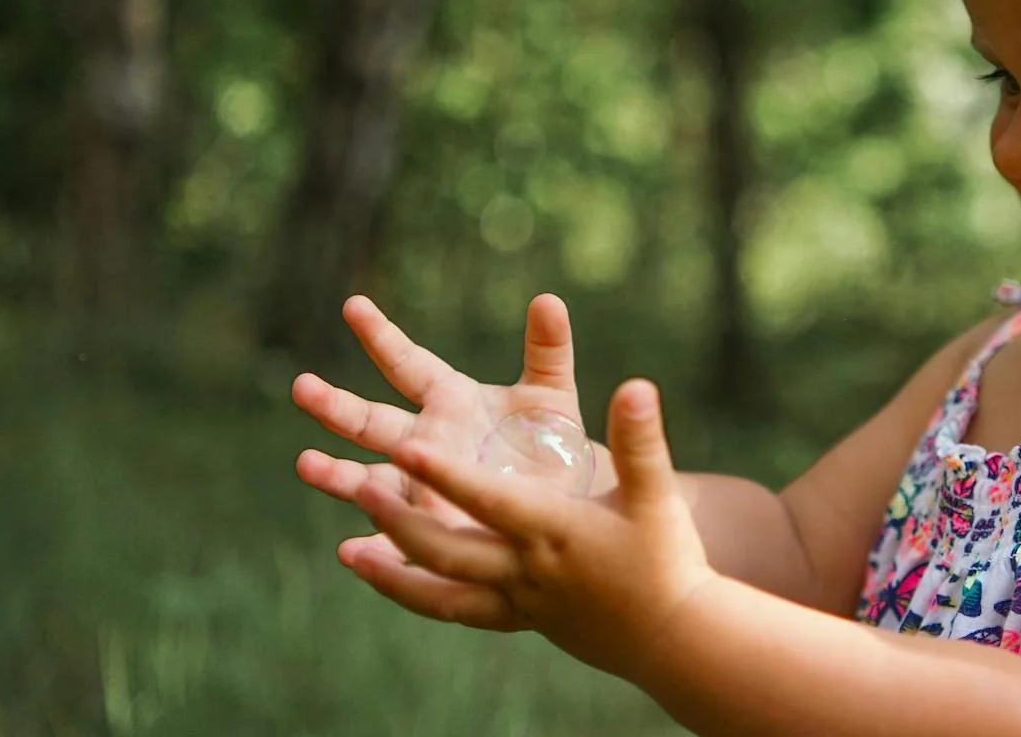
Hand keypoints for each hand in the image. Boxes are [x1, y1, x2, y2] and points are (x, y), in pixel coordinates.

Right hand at [293, 293, 599, 538]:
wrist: (568, 506)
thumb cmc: (555, 444)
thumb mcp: (553, 394)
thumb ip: (549, 348)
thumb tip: (549, 298)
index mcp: (450, 400)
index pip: (407, 363)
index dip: (381, 335)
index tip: (354, 305)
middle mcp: (424, 441)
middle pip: (370, 421)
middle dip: (335, 406)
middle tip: (302, 387)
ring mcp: (422, 486)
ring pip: (369, 480)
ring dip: (338, 474)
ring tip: (306, 464)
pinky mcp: (432, 530)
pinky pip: (397, 541)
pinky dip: (375, 548)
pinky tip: (350, 552)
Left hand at [346, 378, 716, 677]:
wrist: (672, 634)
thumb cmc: (667, 558)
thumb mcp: (659, 494)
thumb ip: (641, 440)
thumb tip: (636, 386)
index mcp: (555, 531)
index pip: (490, 500)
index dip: (446, 476)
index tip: (406, 449)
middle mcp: (527, 569)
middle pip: (448, 548)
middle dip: (399, 519)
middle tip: (359, 487)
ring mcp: (516, 599)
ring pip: (440, 589)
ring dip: (392, 569)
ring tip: (348, 552)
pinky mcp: (515, 618)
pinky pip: (452, 611)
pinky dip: (413, 597)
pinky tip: (386, 581)